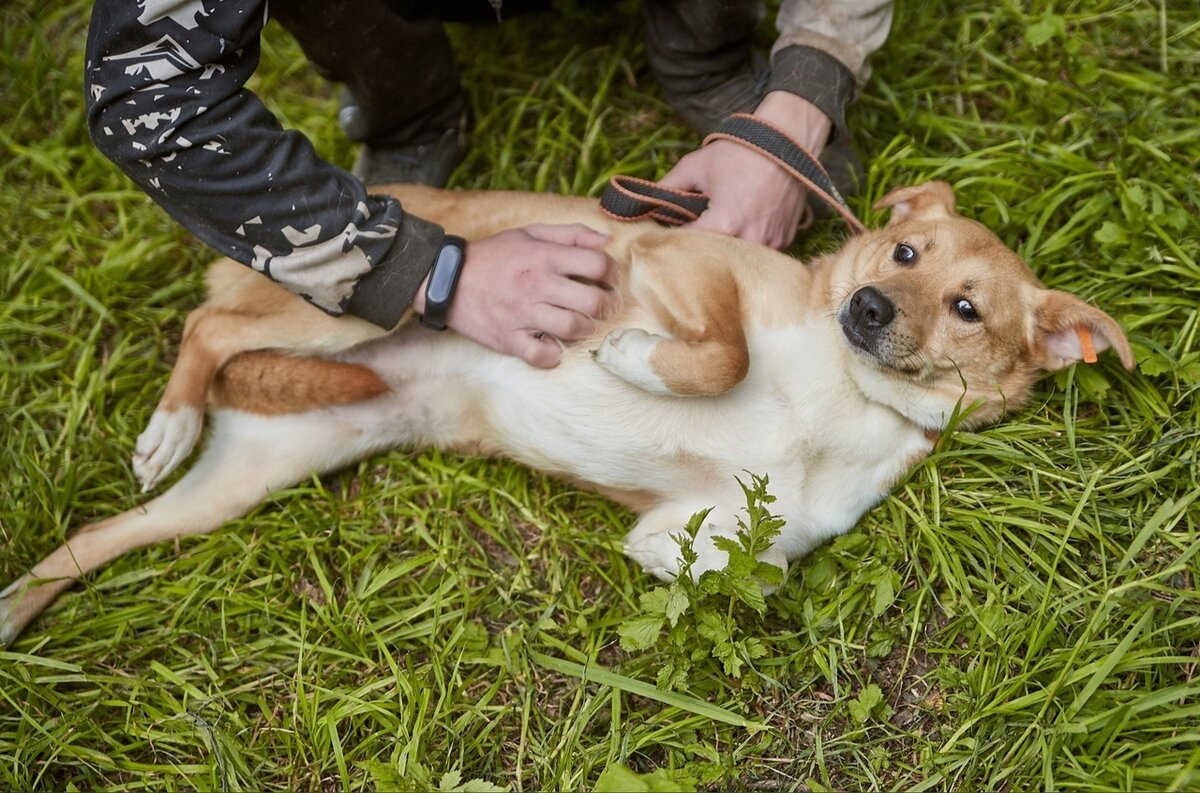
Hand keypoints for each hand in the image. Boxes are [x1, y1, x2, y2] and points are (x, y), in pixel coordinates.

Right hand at [414, 223, 617, 367]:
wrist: (447, 279)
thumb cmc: (494, 256)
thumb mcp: (530, 234)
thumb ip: (570, 234)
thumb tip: (606, 241)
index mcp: (544, 257)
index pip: (598, 264)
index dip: (611, 272)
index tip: (607, 279)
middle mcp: (537, 284)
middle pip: (593, 301)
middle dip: (604, 305)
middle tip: (599, 306)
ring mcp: (523, 314)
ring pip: (573, 328)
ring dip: (583, 329)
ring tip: (578, 323)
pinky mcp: (509, 338)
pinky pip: (542, 355)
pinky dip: (553, 354)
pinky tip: (552, 345)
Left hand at [659, 91, 832, 249]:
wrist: (788, 142)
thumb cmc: (741, 151)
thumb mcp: (697, 165)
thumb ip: (668, 186)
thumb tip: (647, 202)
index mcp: (725, 223)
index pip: (689, 246)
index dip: (674, 240)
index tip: (666, 234)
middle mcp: (750, 240)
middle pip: (713, 258)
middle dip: (697, 249)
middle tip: (686, 237)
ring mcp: (771, 243)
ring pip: (737, 258)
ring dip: (723, 249)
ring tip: (714, 232)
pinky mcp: (785, 240)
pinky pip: (758, 252)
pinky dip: (746, 244)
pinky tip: (740, 228)